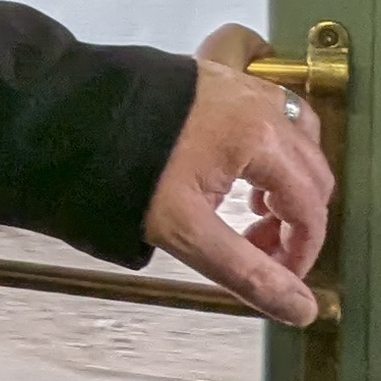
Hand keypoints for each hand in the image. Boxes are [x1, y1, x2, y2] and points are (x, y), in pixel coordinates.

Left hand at [142, 22, 334, 326]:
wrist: (69, 119)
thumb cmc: (121, 170)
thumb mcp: (187, 232)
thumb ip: (248, 272)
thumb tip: (300, 309)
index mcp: (261, 139)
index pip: (310, 208)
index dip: (302, 252)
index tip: (280, 277)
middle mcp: (260, 104)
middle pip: (311, 171)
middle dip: (293, 219)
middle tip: (257, 248)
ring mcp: (240, 81)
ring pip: (297, 131)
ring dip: (286, 174)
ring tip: (251, 205)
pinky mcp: (215, 71)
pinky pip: (264, 86)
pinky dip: (270, 121)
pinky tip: (253, 139)